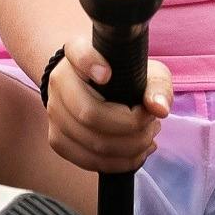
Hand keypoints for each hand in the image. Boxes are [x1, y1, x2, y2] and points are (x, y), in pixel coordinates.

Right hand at [44, 46, 169, 174]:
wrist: (92, 87)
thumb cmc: (124, 76)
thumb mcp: (145, 71)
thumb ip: (157, 86)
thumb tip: (160, 109)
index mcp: (77, 52)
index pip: (79, 55)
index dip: (90, 64)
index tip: (107, 75)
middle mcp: (59, 81)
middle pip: (92, 114)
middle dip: (132, 127)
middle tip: (151, 123)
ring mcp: (54, 112)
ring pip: (93, 142)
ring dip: (130, 147)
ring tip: (147, 136)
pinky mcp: (57, 139)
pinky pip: (88, 160)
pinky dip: (120, 162)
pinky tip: (136, 152)